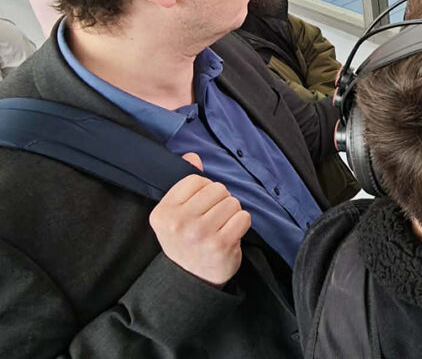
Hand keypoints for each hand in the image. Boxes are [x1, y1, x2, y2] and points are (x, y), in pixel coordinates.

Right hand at [149, 153, 250, 287]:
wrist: (192, 278)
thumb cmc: (186, 240)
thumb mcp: (176, 213)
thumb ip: (185, 185)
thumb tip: (193, 156)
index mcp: (163, 212)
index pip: (196, 180)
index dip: (204, 191)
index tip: (199, 208)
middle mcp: (179, 223)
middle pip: (217, 188)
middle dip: (220, 201)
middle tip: (212, 219)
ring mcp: (200, 234)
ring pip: (232, 202)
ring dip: (232, 213)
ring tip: (221, 227)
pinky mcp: (221, 245)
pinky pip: (244, 217)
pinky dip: (241, 224)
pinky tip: (230, 234)